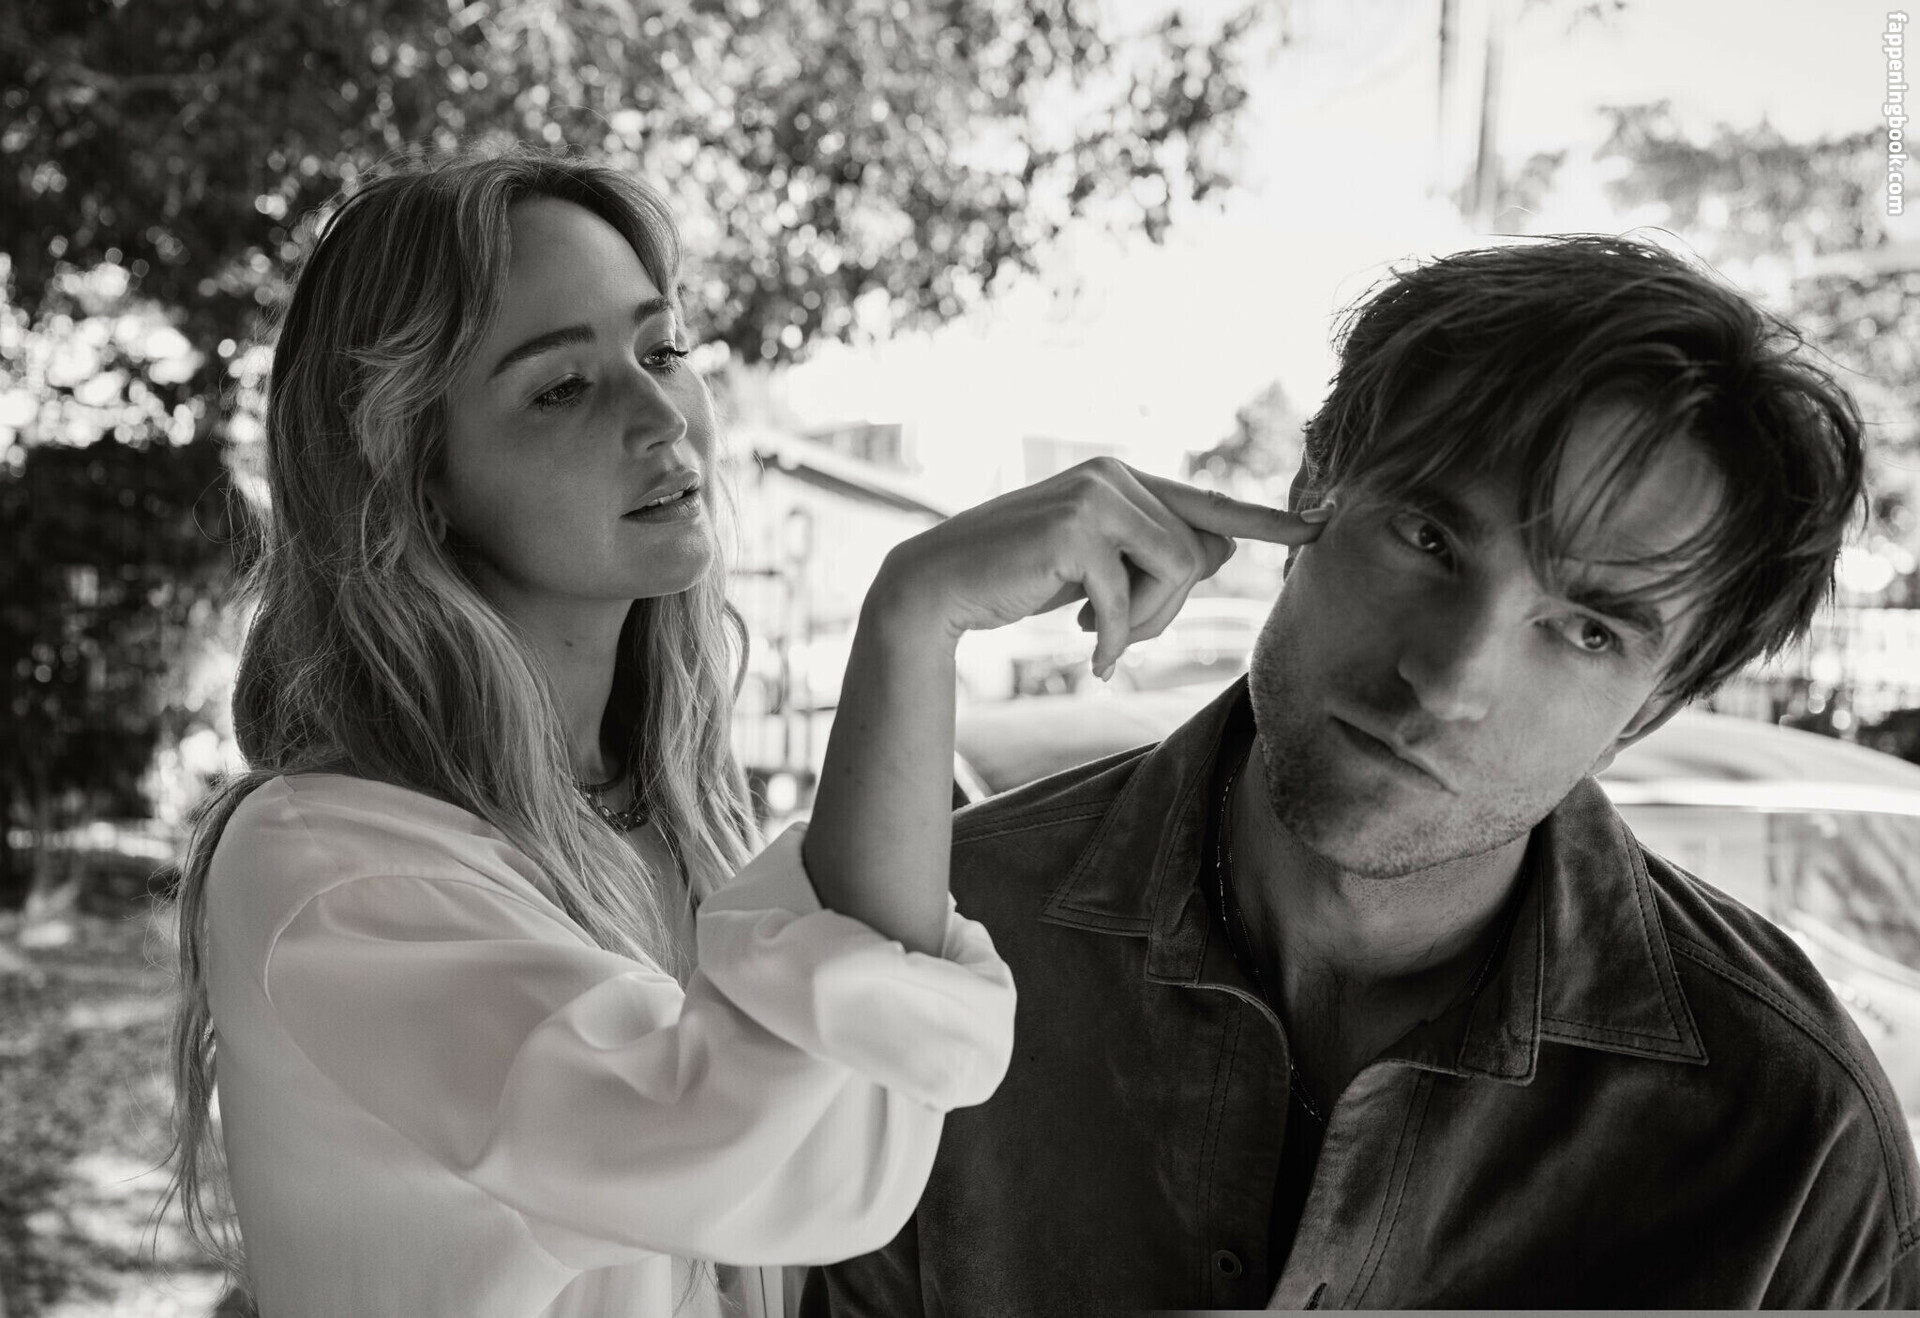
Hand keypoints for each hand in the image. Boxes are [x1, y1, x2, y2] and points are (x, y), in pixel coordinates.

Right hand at [872, 458, 1326, 678]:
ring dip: (1140, 623)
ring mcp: (1094, 494)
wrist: (937, 586)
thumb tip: (1222, 550)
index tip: (1323, 524)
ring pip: (1175, 572)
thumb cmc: (1016, 579)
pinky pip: (1127, 600)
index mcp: (1121, 478)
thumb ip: (1154, 554)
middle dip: (1163, 610)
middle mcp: (1113, 473)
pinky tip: (1090, 660)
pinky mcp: (1075, 528)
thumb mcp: (1094, 570)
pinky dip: (1113, 641)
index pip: (1207, 501)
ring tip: (1094, 637)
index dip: (1267, 519)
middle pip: (1196, 554)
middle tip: (1112, 634)